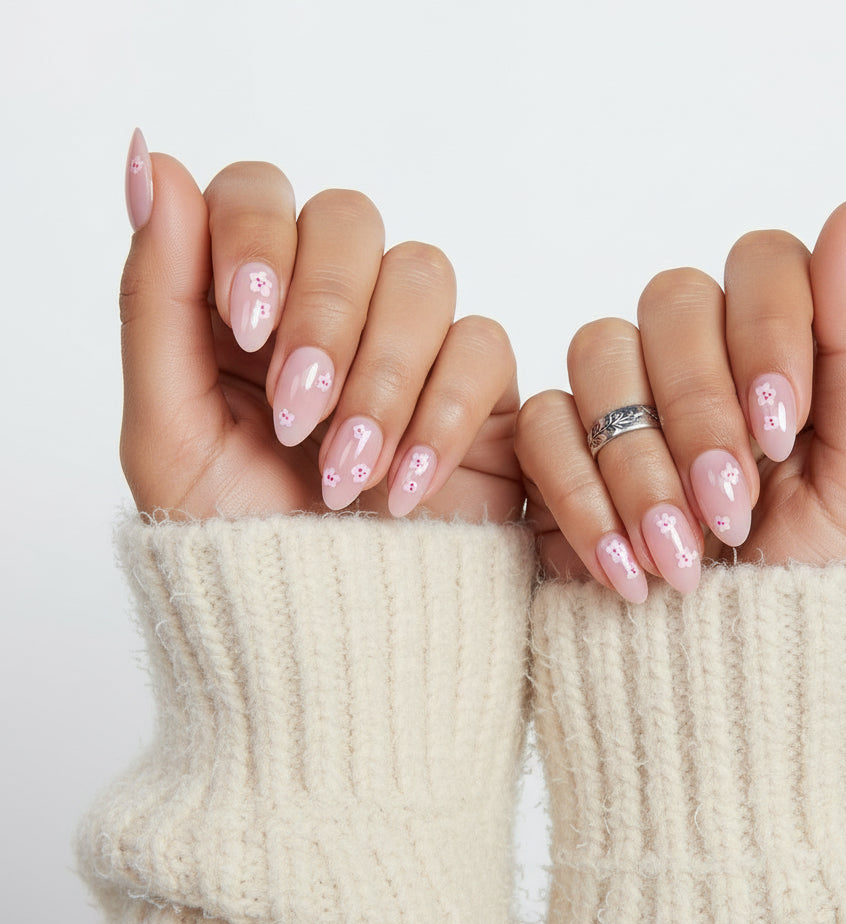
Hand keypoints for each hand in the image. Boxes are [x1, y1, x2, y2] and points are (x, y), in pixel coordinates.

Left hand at [120, 131, 522, 522]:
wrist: (324, 631)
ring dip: (381, 375)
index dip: (258, 237)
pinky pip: (484, 346)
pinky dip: (442, 416)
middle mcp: (333, 307)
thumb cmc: (240, 540)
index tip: (245, 327)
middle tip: (297, 413)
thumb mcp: (169, 431)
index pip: (259, 192)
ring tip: (346, 472)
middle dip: (325, 315)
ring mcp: (410, 343)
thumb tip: (149, 158)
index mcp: (248, 303)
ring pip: (423, 274)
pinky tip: (401, 488)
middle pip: (351, 218)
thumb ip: (156, 298)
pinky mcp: (478, 389)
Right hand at [515, 179, 845, 600]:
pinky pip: (542, 425)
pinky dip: (582, 497)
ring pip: (599, 352)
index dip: (768, 328)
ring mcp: (622, 405)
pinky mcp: (557, 452)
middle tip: (731, 506)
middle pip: (673, 300)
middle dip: (701, 407)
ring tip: (684, 559)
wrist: (734, 694)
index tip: (782, 425)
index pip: (763, 264)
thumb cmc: (815, 593)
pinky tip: (627, 571)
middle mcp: (698, 365)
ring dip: (642, 465)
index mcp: (780, 357)